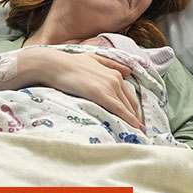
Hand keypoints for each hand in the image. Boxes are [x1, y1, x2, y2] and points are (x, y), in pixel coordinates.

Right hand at [17, 48, 140, 129]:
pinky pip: (118, 109)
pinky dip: (128, 119)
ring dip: (133, 121)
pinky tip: (133, 127)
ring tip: (138, 133)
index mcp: (115, 73)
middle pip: (130, 103)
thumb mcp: (94, 59)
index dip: (133, 108)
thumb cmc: (70, 63)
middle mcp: (116, 79)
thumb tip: (129, 71)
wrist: (54, 65)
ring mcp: (109, 86)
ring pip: (126, 107)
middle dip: (135, 117)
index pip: (128, 95)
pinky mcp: (101, 94)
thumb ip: (111, 64)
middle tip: (138, 130)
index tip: (136, 119)